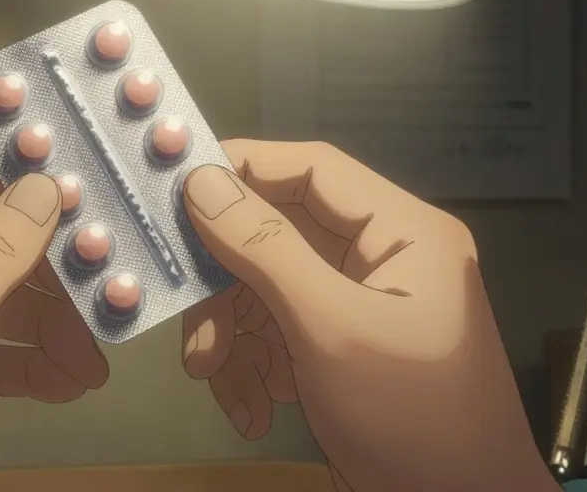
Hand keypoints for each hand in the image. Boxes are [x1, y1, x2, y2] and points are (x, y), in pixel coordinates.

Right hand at [180, 140, 557, 491]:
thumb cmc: (413, 418)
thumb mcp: (333, 330)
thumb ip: (265, 249)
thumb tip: (202, 180)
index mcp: (402, 232)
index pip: (311, 169)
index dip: (241, 171)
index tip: (173, 194)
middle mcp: (381, 258)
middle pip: (276, 237)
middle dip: (228, 288)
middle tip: (196, 336)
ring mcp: (358, 307)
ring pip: (265, 291)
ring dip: (234, 339)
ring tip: (222, 385)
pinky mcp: (338, 352)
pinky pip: (276, 336)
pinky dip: (252, 370)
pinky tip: (253, 412)